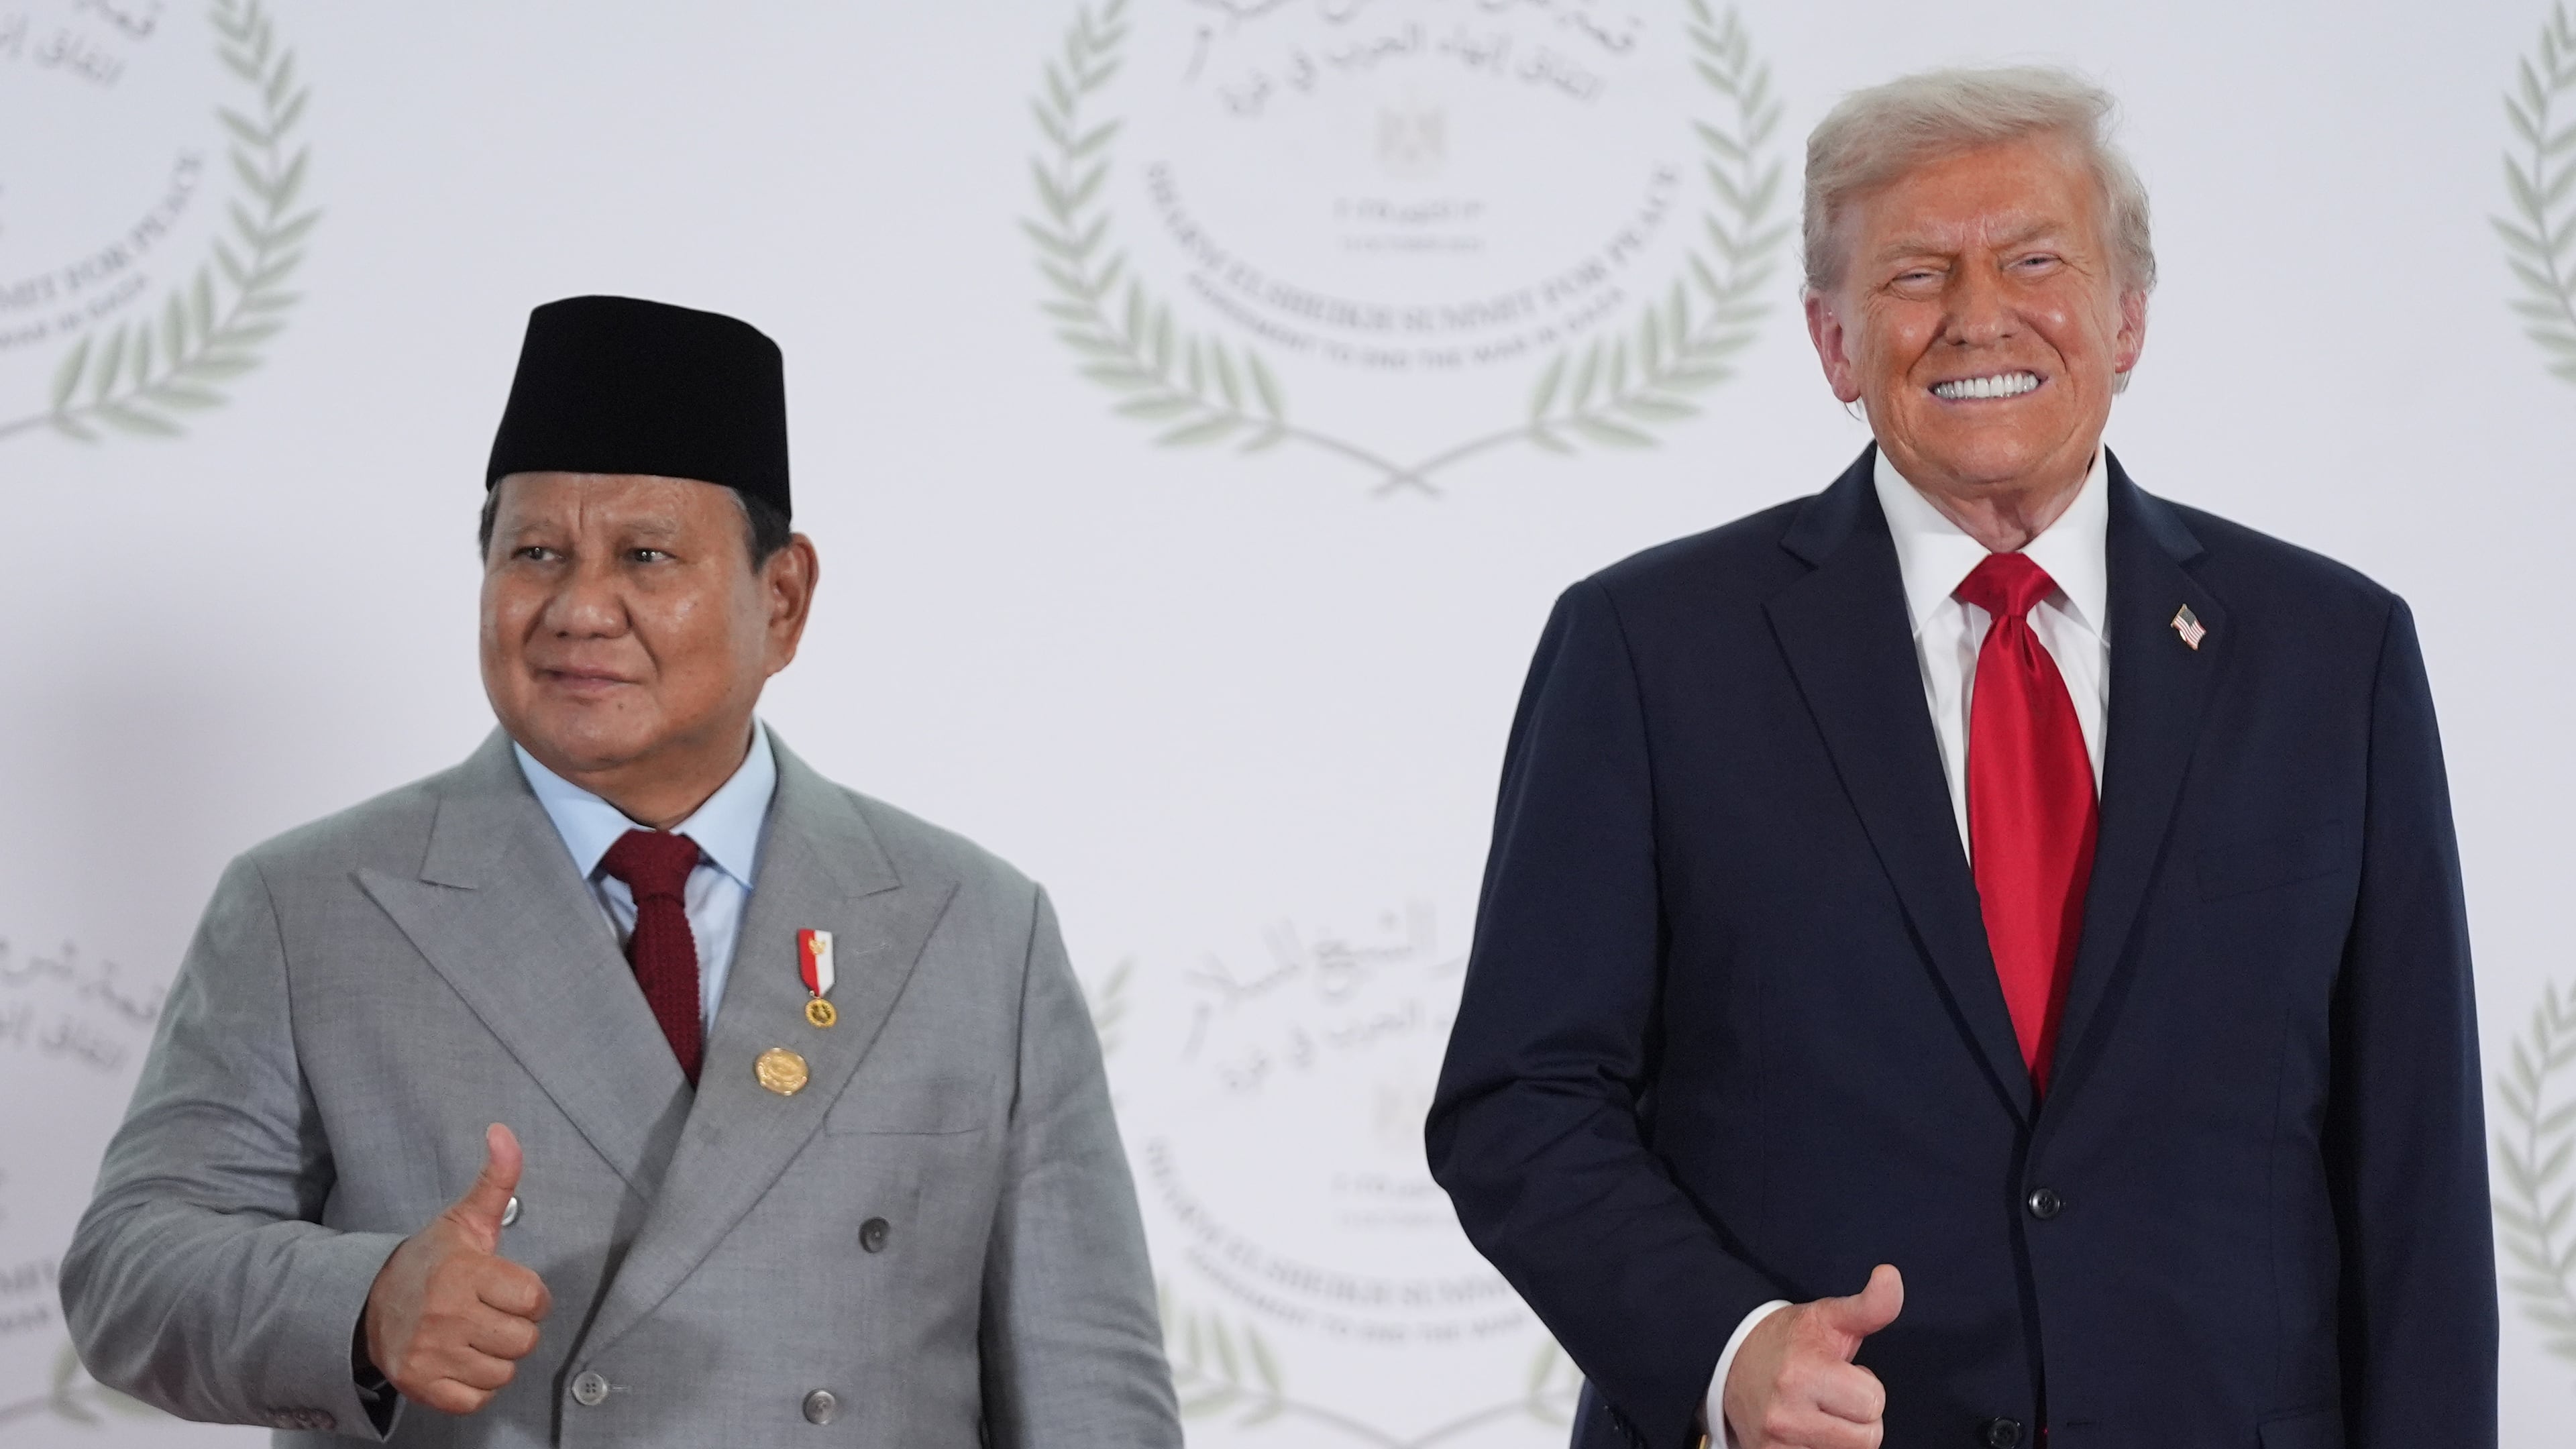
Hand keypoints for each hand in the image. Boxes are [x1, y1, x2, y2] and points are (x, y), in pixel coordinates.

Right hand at [361, 1124, 552, 1414]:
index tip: (511, 1290)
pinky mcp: (420, 1385)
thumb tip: (503, 1131)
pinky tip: (463, 1361)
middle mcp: (447, 1315)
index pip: (534, 1299)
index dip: (531, 1297)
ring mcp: (431, 1353)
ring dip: (496, 1358)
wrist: (367, 1304)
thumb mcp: (464, 1220)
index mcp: (464, 1273)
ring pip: (503, 1372)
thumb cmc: (430, 1262)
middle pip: (523, 1340)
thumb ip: (496, 1179)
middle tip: (491, 1315)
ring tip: (475, 1336)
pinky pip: (476, 1400)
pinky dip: (476, 1387)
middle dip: (515, 1328)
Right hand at [1721, 1264, 1902, 1448]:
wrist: (1731, 1361)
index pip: (1874, 1403)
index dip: (1866, 1387)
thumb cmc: (1789, 1340)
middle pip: (1867, 1438)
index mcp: (1803, 1373)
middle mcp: (1785, 1414)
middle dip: (1859, 1417)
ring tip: (1821, 1413)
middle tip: (1834, 1396)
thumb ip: (1868, 1305)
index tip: (1844, 1373)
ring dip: (1842, 1438)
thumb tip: (1890, 1275)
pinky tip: (1808, 1431)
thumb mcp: (1829, 1317)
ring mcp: (1776, 1444)